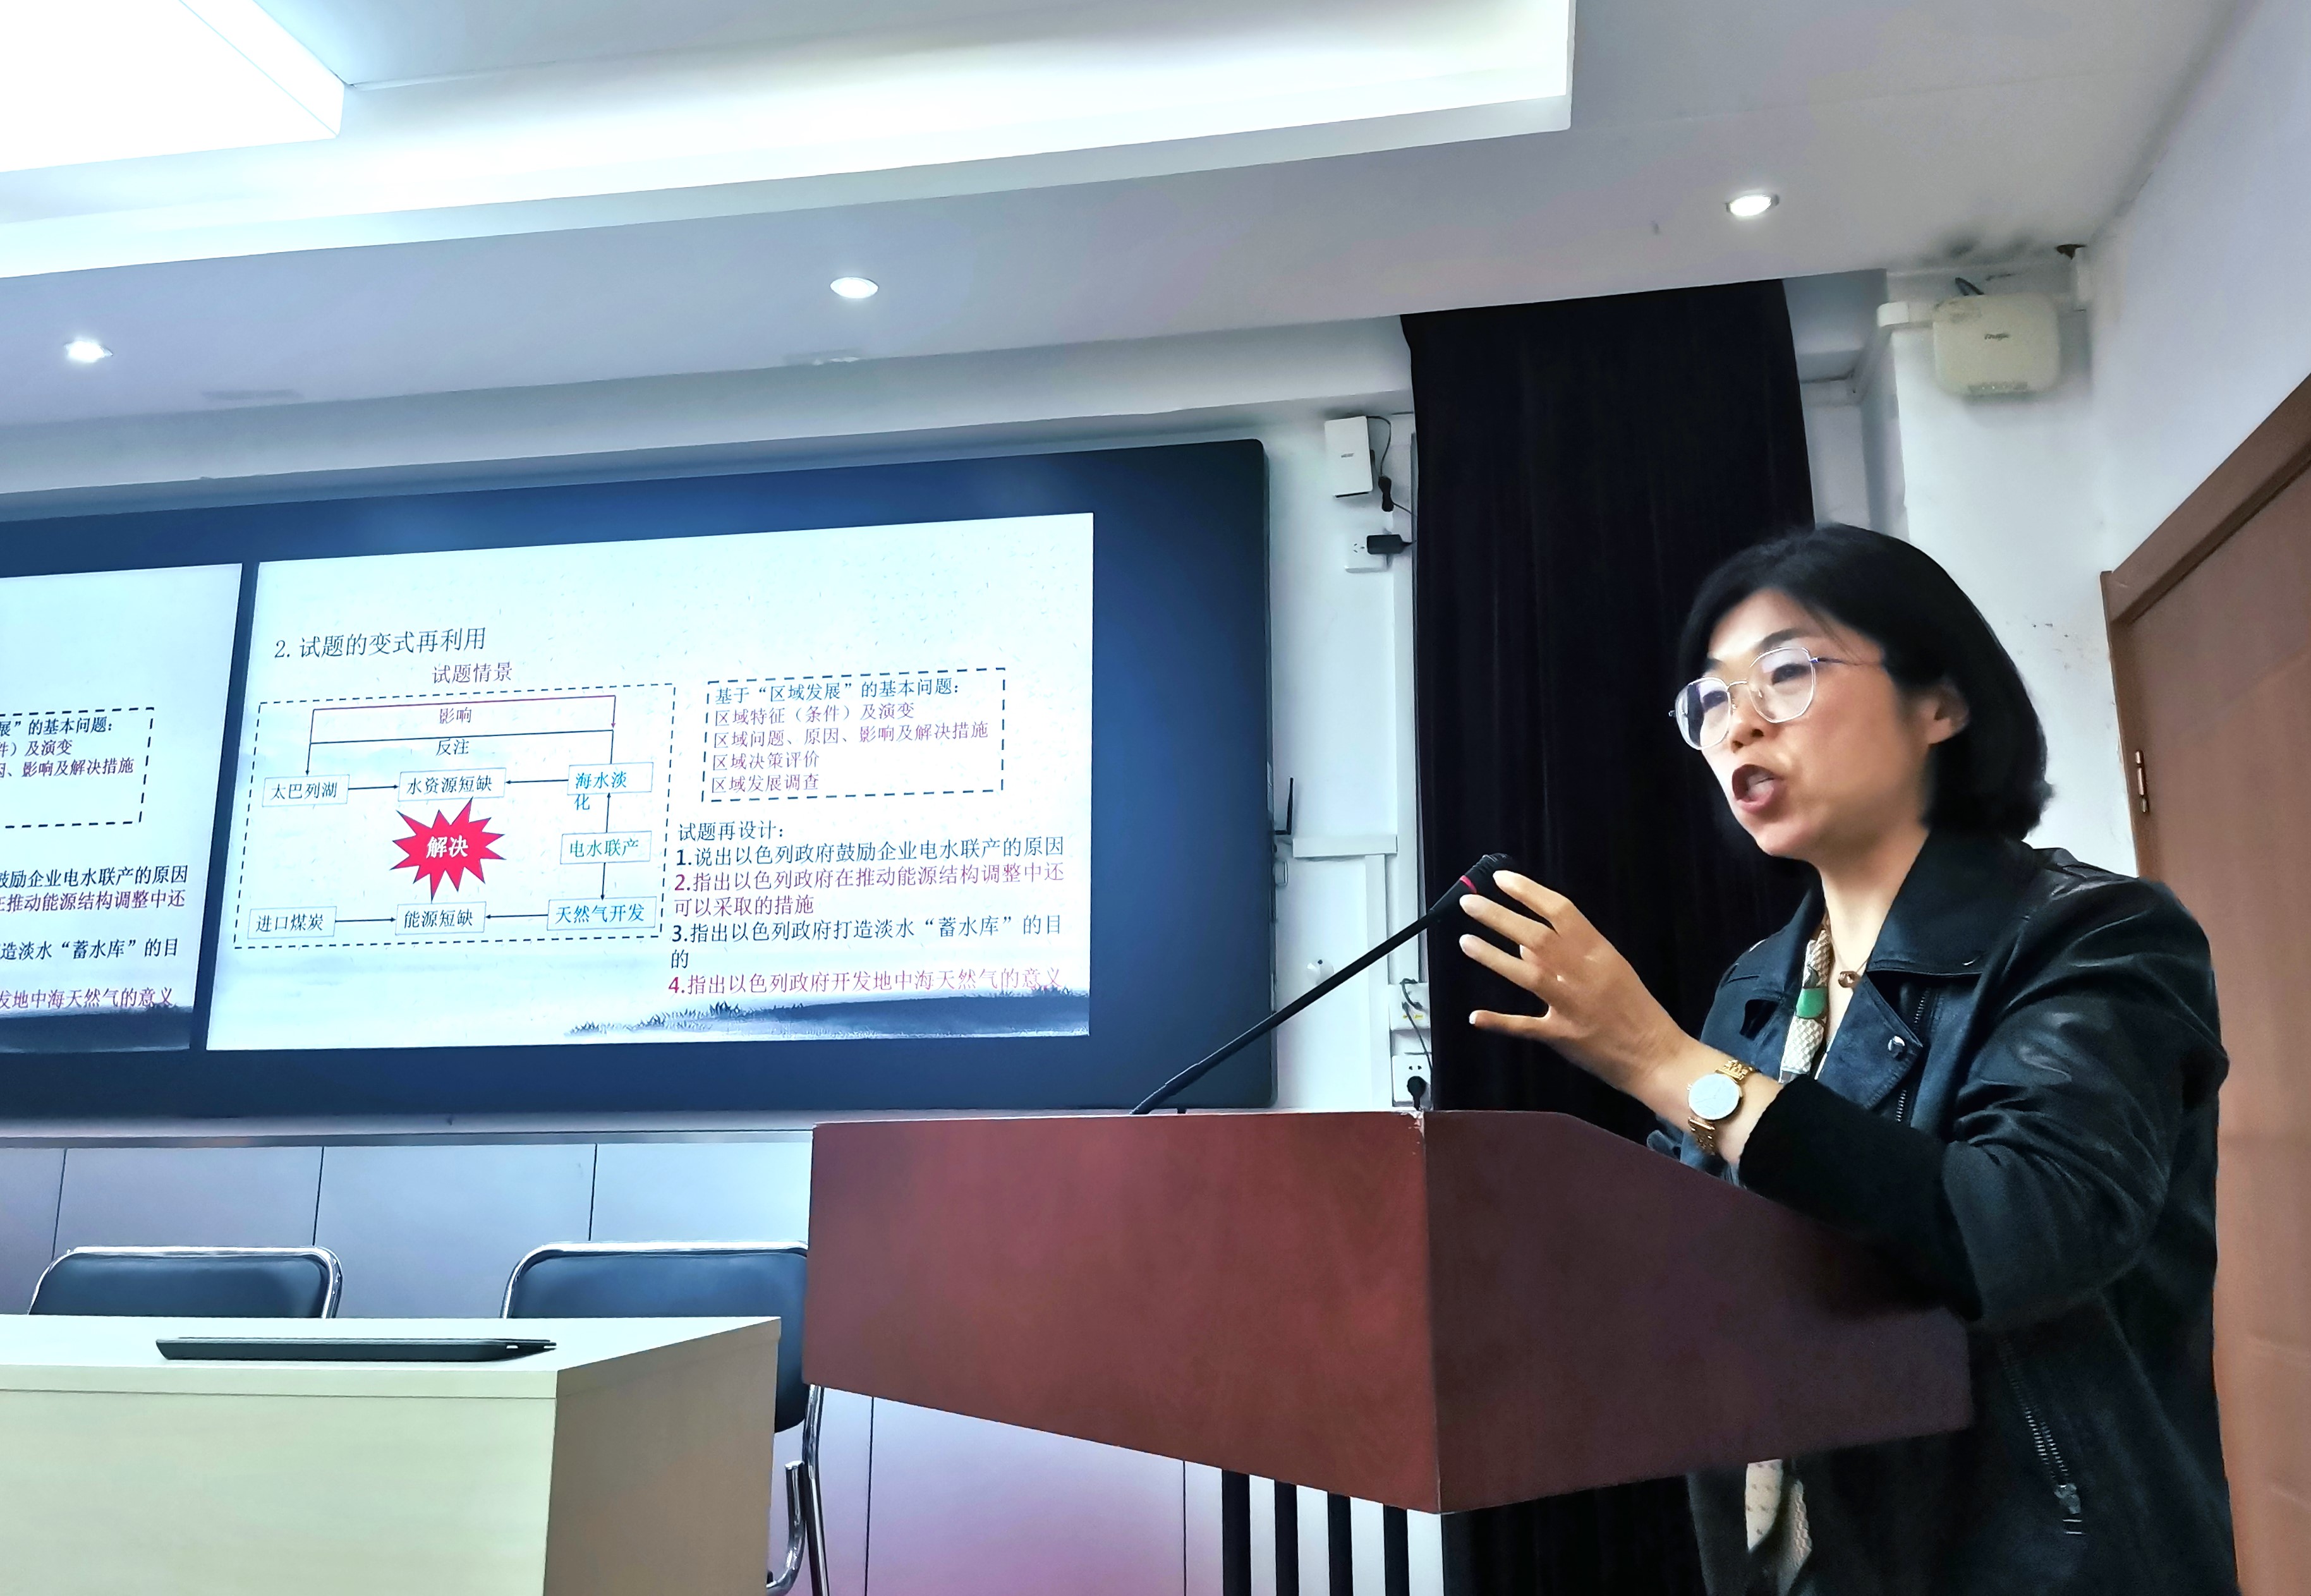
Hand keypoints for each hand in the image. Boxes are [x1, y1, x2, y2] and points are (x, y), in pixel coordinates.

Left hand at [1456, 872, 1709, 1106]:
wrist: (1657, 1055)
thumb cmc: (1635, 1009)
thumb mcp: (1611, 970)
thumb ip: (1571, 954)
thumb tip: (1525, 947)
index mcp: (1599, 952)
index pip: (1560, 911)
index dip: (1528, 892)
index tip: (1501, 879)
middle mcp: (1584, 973)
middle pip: (1537, 937)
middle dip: (1499, 917)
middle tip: (1469, 902)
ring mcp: (1572, 1005)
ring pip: (1527, 975)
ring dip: (1493, 957)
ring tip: (1465, 941)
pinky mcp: (1563, 1036)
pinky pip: (1526, 1027)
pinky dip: (1500, 1022)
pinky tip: (1476, 1016)